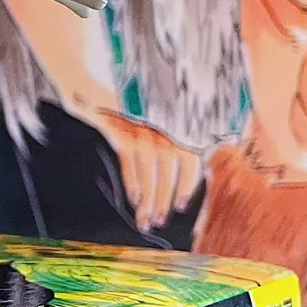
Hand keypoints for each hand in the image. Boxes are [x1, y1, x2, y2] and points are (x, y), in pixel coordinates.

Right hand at [94, 110, 203, 231]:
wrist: (114, 84)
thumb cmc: (145, 103)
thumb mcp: (169, 114)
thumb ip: (182, 135)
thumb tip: (193, 162)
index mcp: (181, 130)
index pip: (190, 165)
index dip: (186, 188)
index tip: (181, 207)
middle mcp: (166, 134)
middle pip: (168, 176)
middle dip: (163, 202)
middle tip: (159, 221)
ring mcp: (144, 135)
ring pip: (149, 176)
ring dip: (148, 201)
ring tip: (145, 219)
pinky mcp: (124, 135)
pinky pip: (129, 165)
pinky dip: (132, 183)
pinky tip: (133, 199)